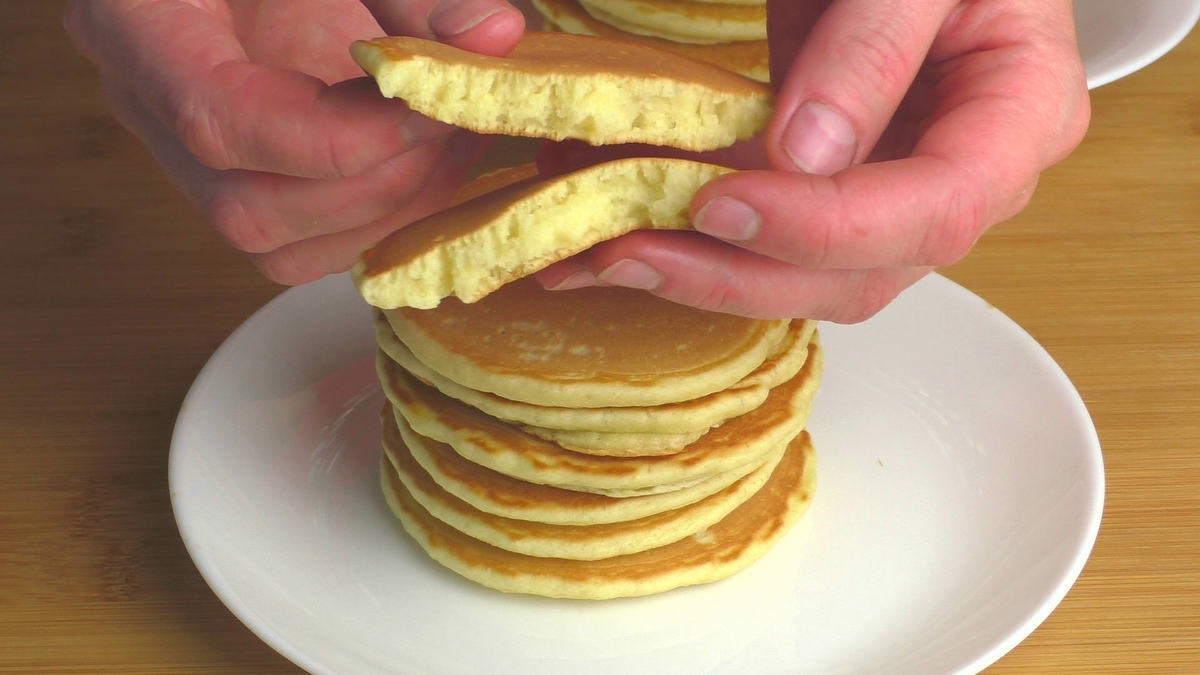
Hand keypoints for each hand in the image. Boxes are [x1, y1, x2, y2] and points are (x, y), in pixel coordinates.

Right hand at [64, 0, 524, 283]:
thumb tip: (497, 37)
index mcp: (136, 23)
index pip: (216, 117)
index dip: (335, 137)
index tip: (426, 109)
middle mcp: (145, 104)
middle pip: (249, 206)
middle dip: (376, 180)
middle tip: (455, 123)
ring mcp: (184, 155)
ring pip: (276, 245)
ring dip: (388, 211)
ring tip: (453, 143)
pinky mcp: (234, 180)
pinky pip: (300, 247)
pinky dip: (380, 223)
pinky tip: (431, 167)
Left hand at [536, 0, 1089, 321]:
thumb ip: (873, 46)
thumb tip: (805, 155)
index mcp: (1019, 115)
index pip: (938, 208)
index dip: (828, 225)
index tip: (724, 202)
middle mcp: (966, 177)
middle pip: (863, 272)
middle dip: (739, 274)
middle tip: (629, 250)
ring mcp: (896, 193)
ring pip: (808, 278)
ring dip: (703, 274)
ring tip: (603, 254)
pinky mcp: (834, 190)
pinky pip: (772, 239)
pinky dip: (698, 242)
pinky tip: (626, 231)